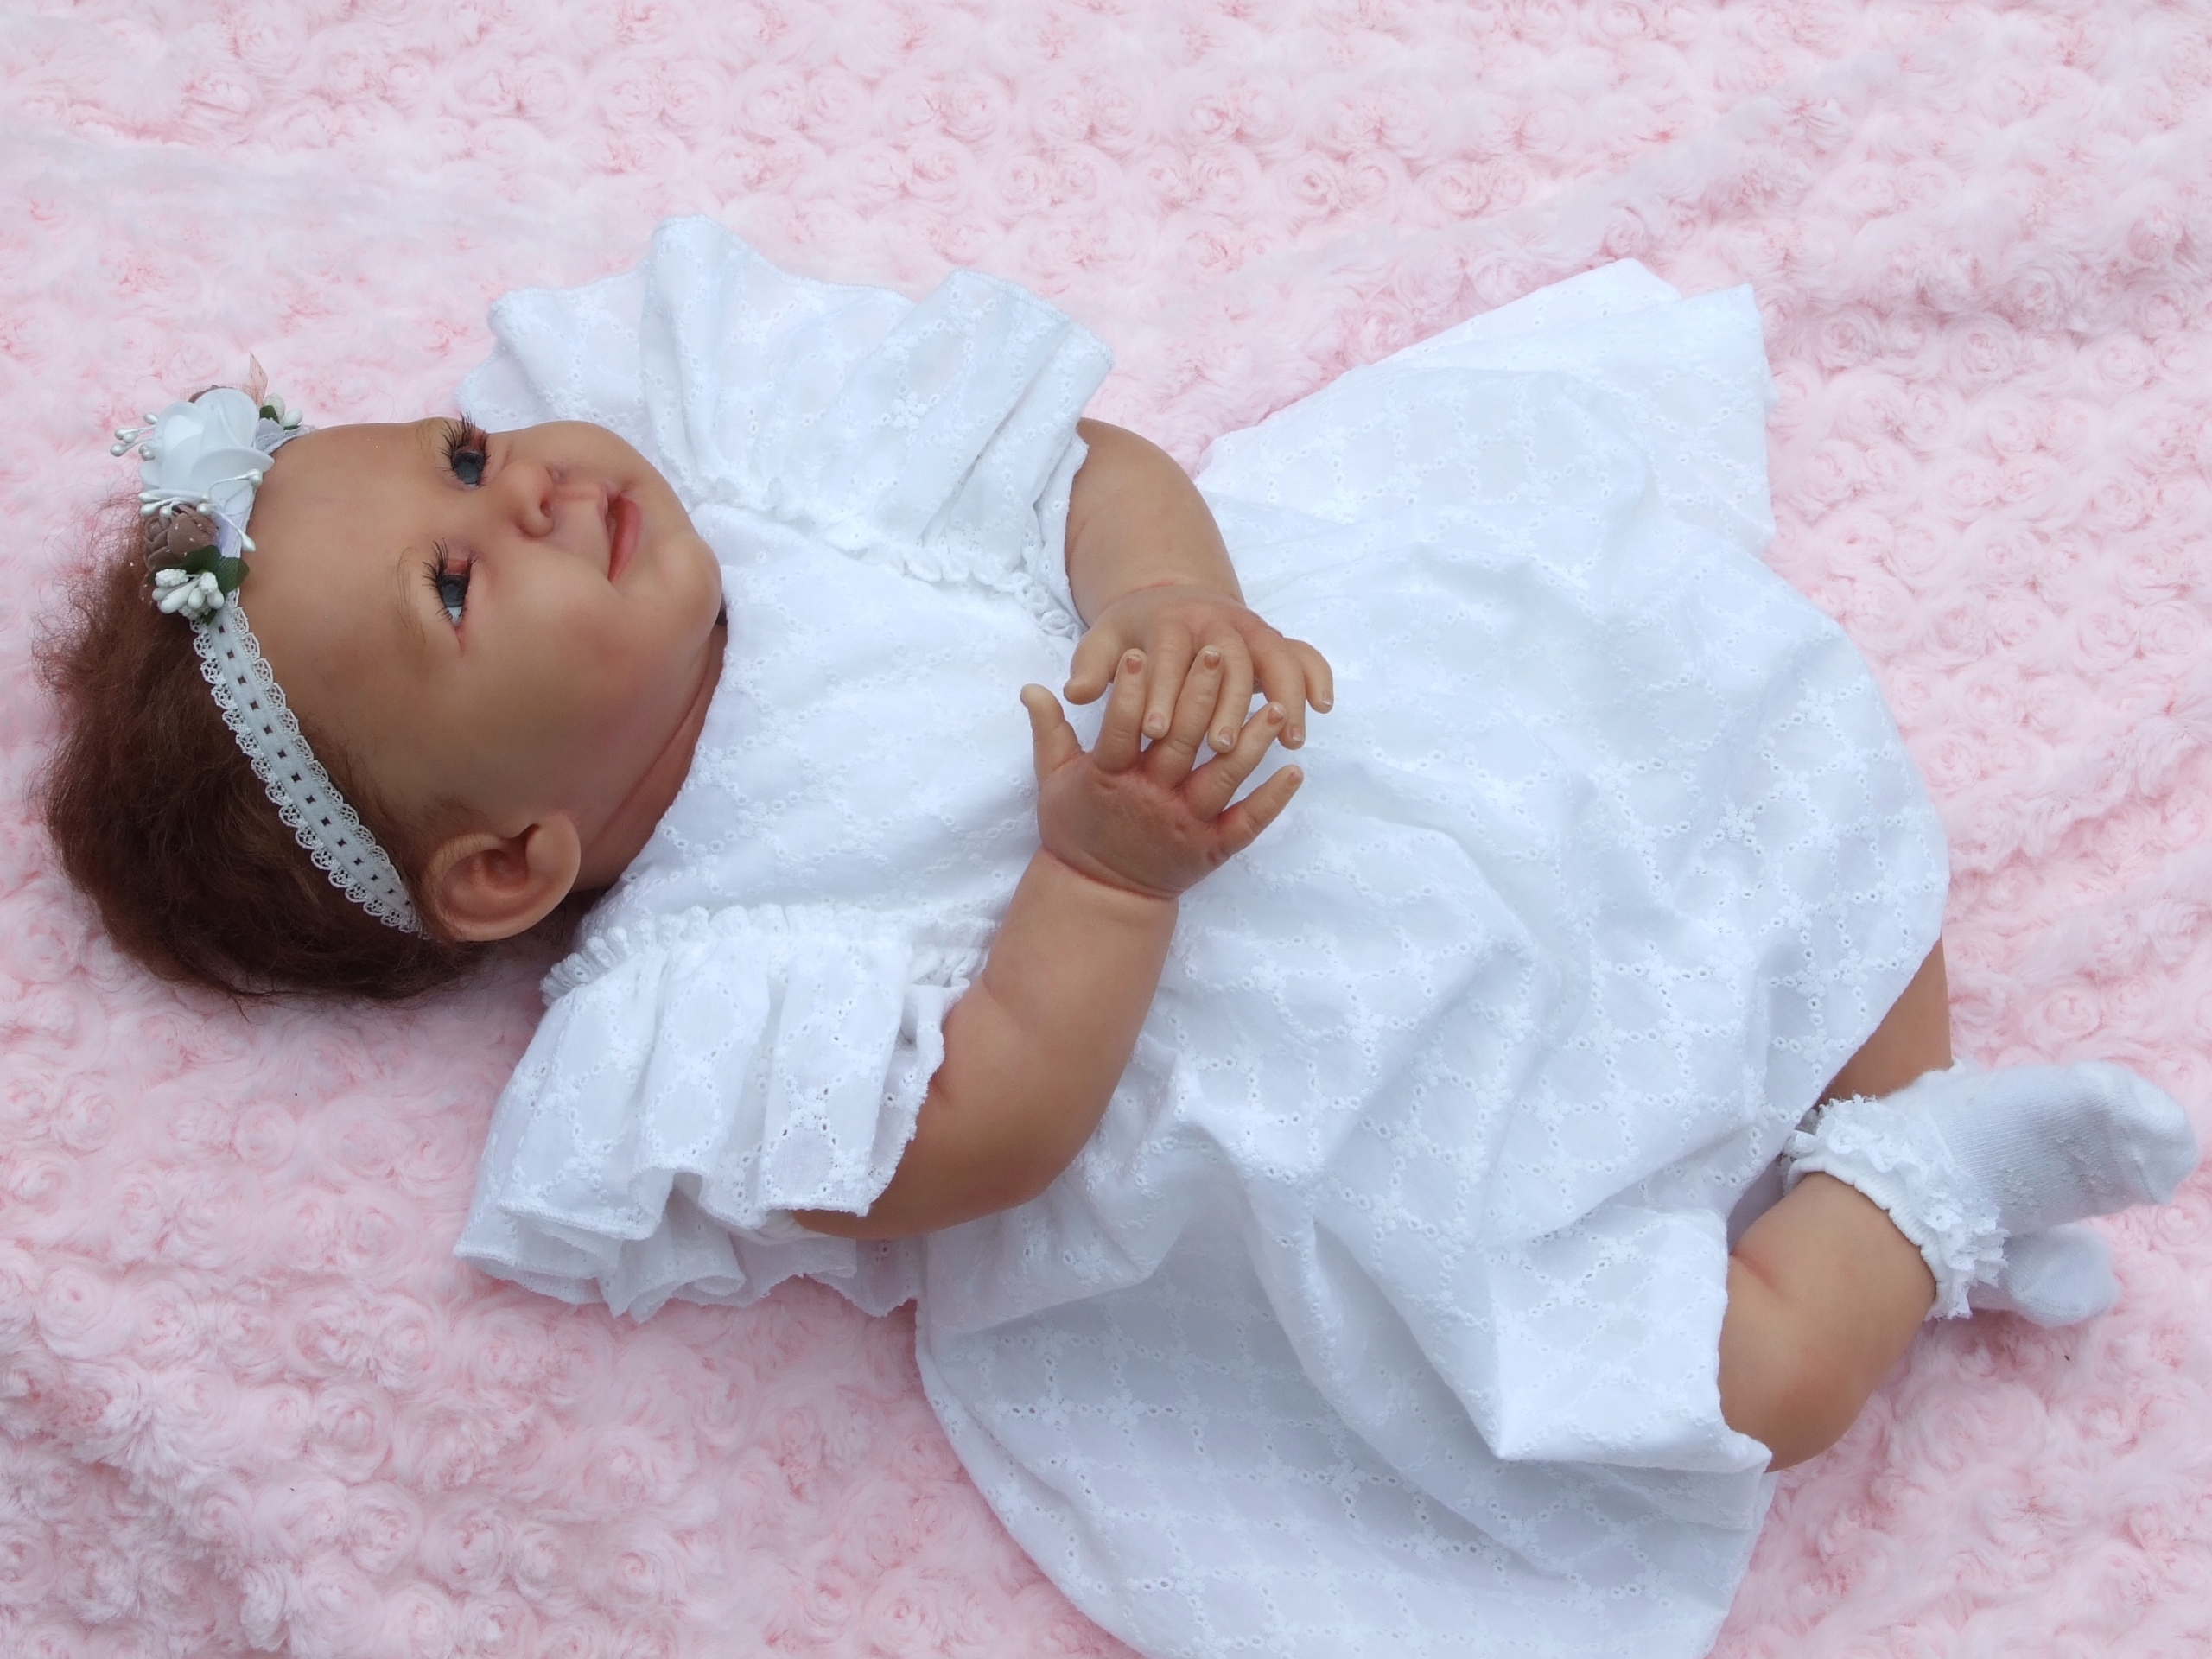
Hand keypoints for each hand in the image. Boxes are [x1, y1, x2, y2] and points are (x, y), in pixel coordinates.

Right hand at [1023, 645, 1303, 899]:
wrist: (1100, 895)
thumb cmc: (1076, 830)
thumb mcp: (1052, 780)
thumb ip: (1049, 731)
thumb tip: (1031, 687)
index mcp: (1110, 778)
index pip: (1121, 727)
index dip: (1129, 691)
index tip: (1139, 652)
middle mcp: (1151, 799)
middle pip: (1179, 742)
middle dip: (1199, 695)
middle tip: (1218, 653)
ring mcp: (1185, 824)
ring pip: (1222, 778)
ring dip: (1251, 742)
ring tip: (1275, 706)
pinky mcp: (1212, 849)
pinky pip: (1248, 823)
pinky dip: (1273, 799)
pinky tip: (1295, 769)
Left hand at [1065, 582, 1333, 753]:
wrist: (1172, 598)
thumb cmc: (1133, 632)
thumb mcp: (1102, 644)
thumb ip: (1091, 668)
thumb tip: (1074, 693)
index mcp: (1169, 619)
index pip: (1168, 654)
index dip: (1162, 690)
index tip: (1155, 731)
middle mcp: (1216, 619)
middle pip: (1228, 658)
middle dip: (1226, 703)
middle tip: (1220, 746)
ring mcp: (1250, 628)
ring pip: (1273, 657)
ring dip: (1284, 697)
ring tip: (1288, 739)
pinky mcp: (1273, 641)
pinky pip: (1303, 654)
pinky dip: (1317, 676)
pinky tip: (1323, 708)